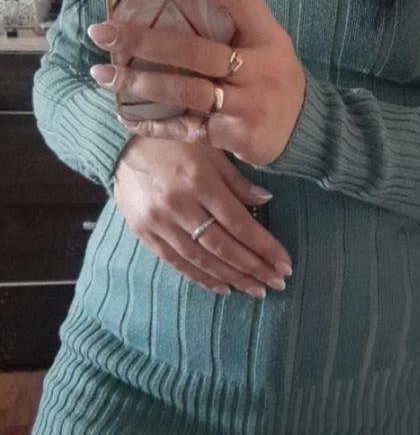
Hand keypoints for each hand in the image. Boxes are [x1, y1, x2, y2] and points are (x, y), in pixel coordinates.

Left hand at [87, 0, 306, 167]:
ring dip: (140, 83)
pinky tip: (128, 116)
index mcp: (267, 36)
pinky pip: (189, 128)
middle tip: (102, 33)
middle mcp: (260, 69)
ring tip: (103, 75)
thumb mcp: (267, 44)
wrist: (305, 128)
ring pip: (187, 92)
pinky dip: (156, 124)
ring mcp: (250, 105)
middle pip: (196, 51)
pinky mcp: (238, 135)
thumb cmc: (272, 77)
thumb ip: (232, 25)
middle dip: (143, 41)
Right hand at [112, 135, 293, 297]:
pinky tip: (223, 288)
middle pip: (223, 247)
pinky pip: (177, 263)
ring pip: (201, 260)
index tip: (285, 264)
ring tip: (256, 290)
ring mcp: (159, 223)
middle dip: (254, 268)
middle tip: (277, 283)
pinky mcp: (143, 234)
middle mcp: (179, 206)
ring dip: (232, 278)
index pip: (239, 223)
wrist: (119, 145)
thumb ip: (237, 180)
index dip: (264, 247)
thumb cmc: (174, 143)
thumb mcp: (211, 151)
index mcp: (199, 182)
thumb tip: (266, 200)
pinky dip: (201, 278)